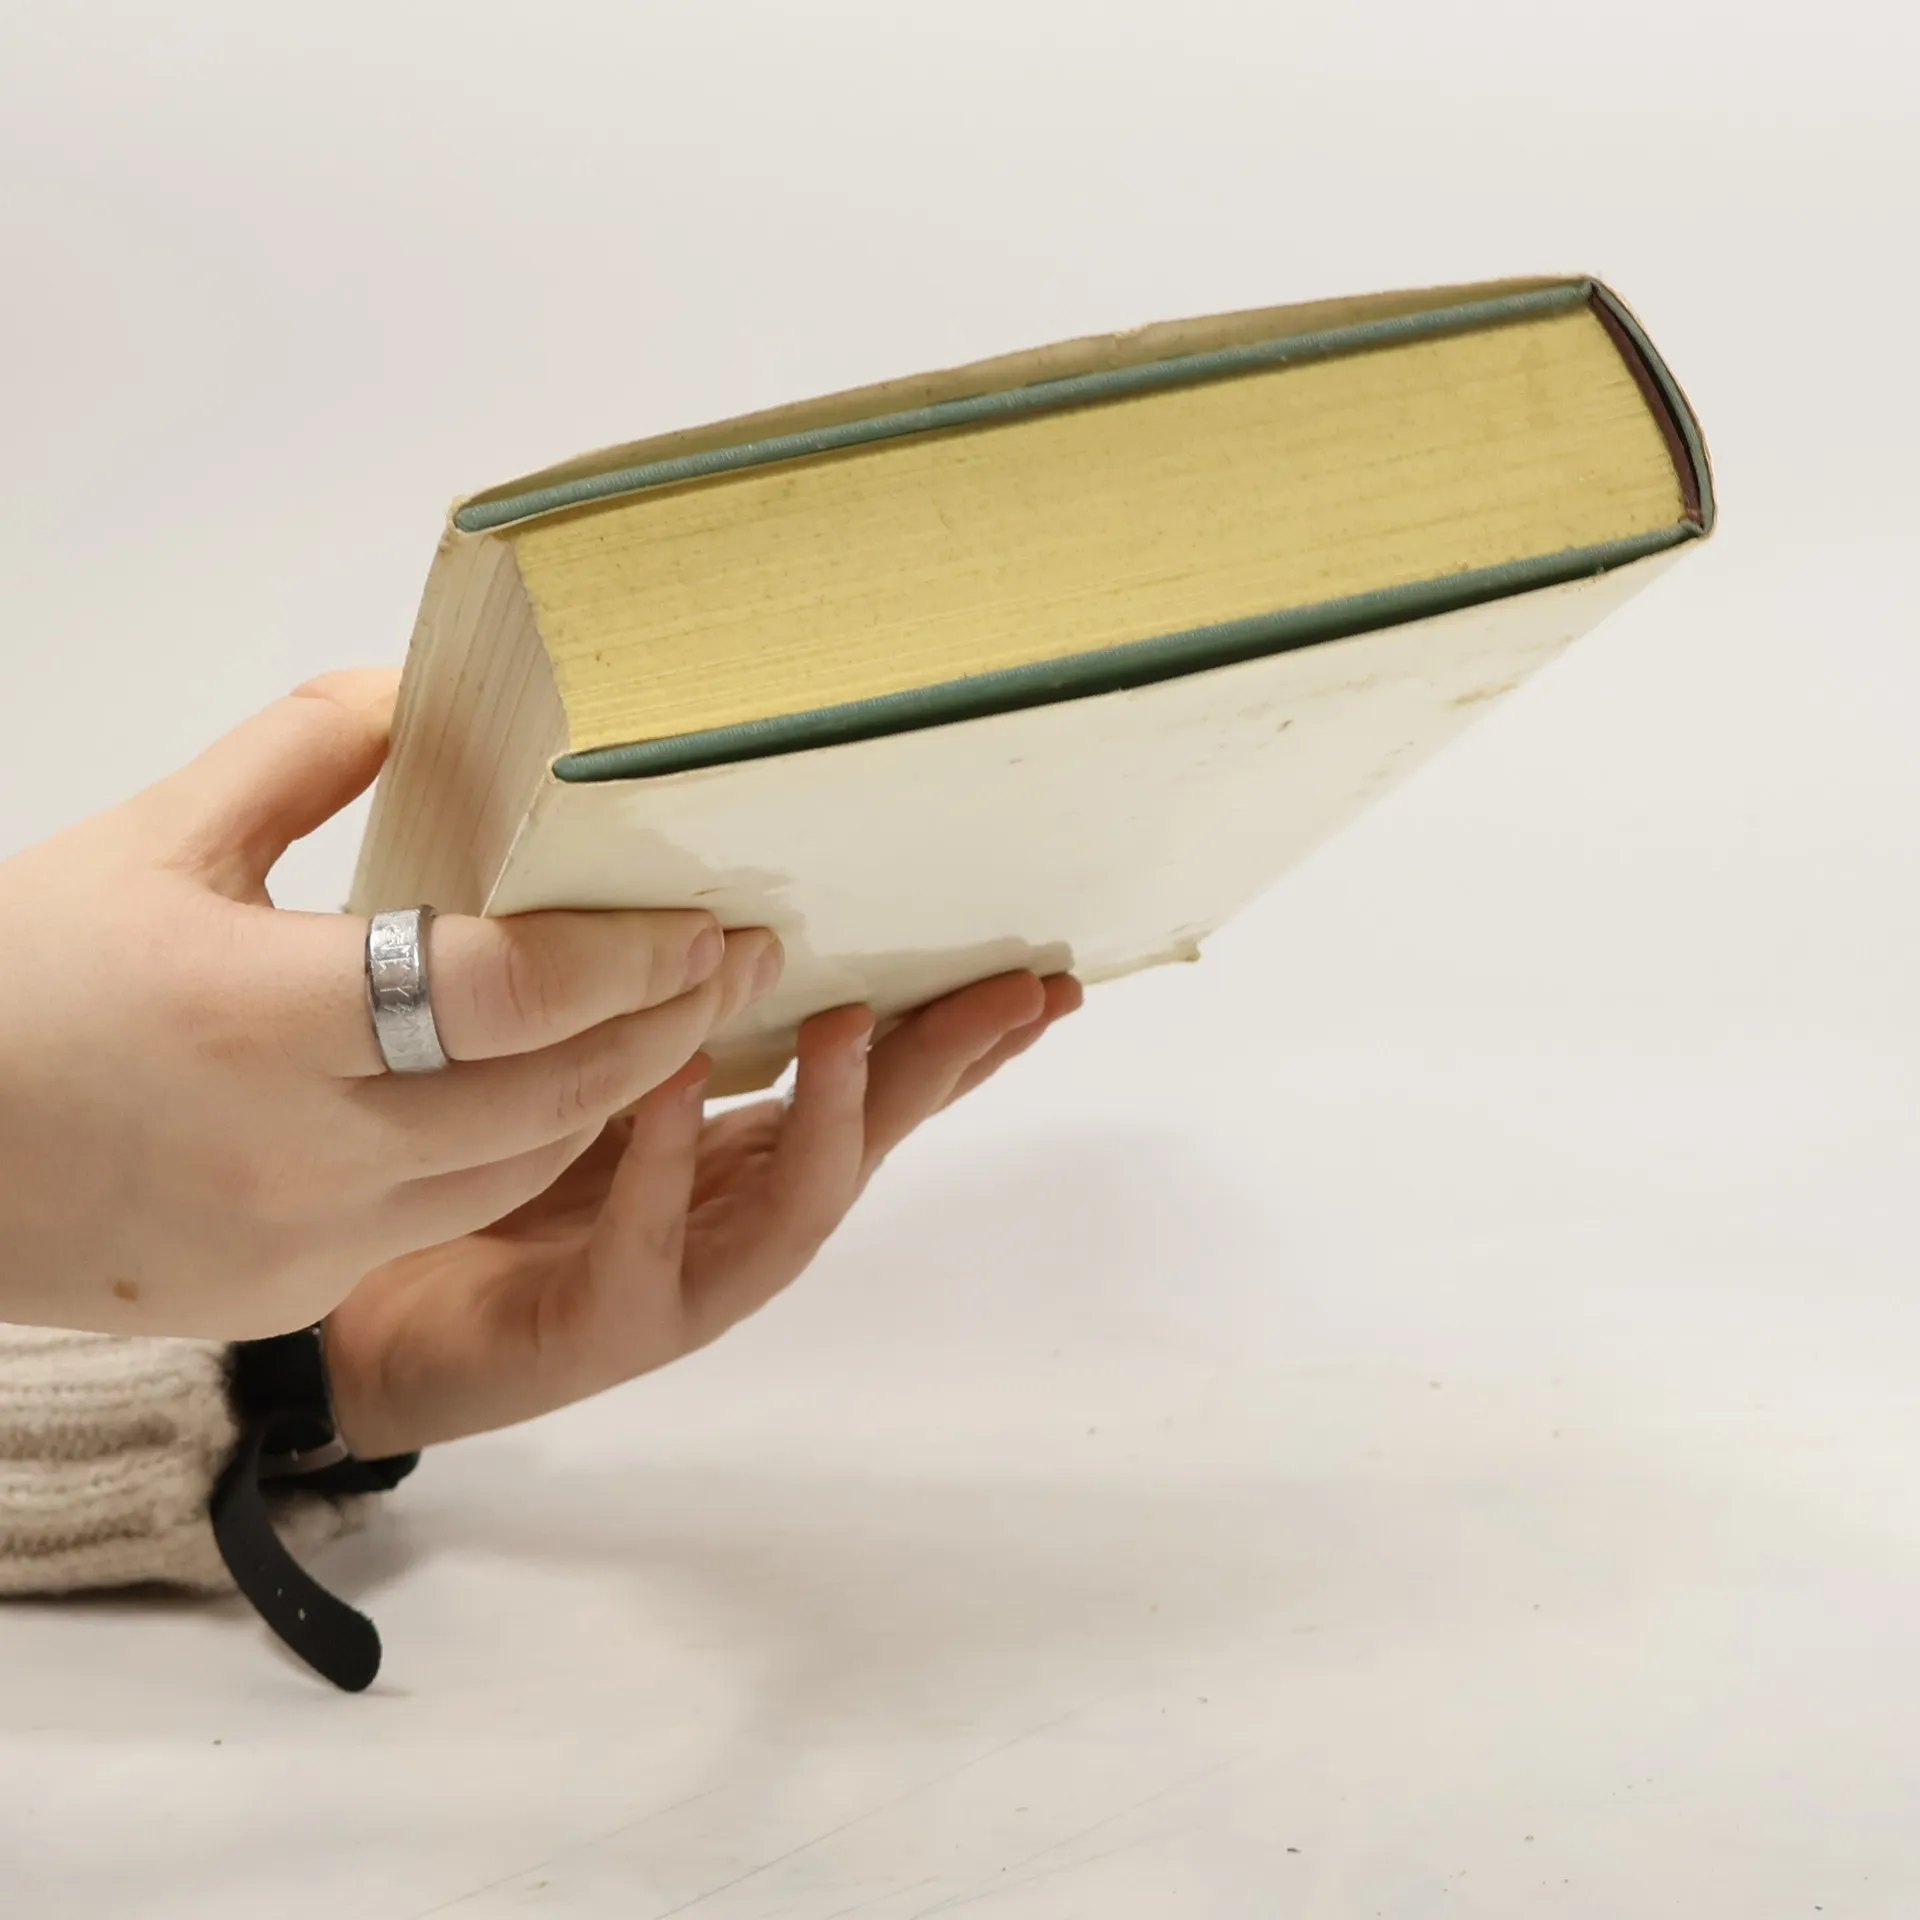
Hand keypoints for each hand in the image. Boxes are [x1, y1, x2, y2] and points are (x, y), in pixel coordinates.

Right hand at [0, 672, 781, 1338]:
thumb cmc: (18, 983)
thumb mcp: (154, 835)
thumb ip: (302, 749)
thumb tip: (423, 689)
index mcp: (256, 1013)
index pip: (506, 991)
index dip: (627, 954)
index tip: (704, 917)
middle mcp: (297, 1147)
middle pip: (552, 1092)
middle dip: (666, 1023)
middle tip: (734, 960)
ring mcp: (303, 1238)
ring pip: (522, 1166)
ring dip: (612, 1093)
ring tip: (669, 1020)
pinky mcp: (296, 1291)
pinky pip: (450, 1216)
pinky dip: (515, 1151)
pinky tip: (545, 1092)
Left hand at [322, 970, 1082, 1456]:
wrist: (385, 1326)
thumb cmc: (497, 1194)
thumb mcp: (603, 1085)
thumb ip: (674, 1023)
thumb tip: (725, 905)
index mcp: (748, 1154)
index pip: (880, 1089)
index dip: (963, 1039)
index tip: (1045, 977)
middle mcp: (738, 1217)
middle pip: (871, 1136)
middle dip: (947, 1066)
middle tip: (1020, 990)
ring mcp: (685, 1278)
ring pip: (792, 1206)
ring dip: (831, 1113)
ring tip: (851, 1021)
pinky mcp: (604, 1323)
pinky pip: (645, 1240)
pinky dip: (664, 1160)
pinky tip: (673, 1082)